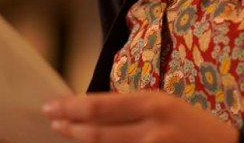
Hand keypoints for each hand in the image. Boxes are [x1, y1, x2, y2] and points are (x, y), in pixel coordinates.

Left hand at [43, 91, 238, 142]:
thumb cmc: (193, 125)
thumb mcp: (165, 105)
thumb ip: (133, 109)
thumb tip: (93, 111)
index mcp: (154, 104)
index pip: (102, 106)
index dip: (72, 107)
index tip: (52, 105)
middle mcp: (151, 129)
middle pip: (98, 132)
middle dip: (69, 125)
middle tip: (50, 118)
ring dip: (80, 142)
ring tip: (62, 131)